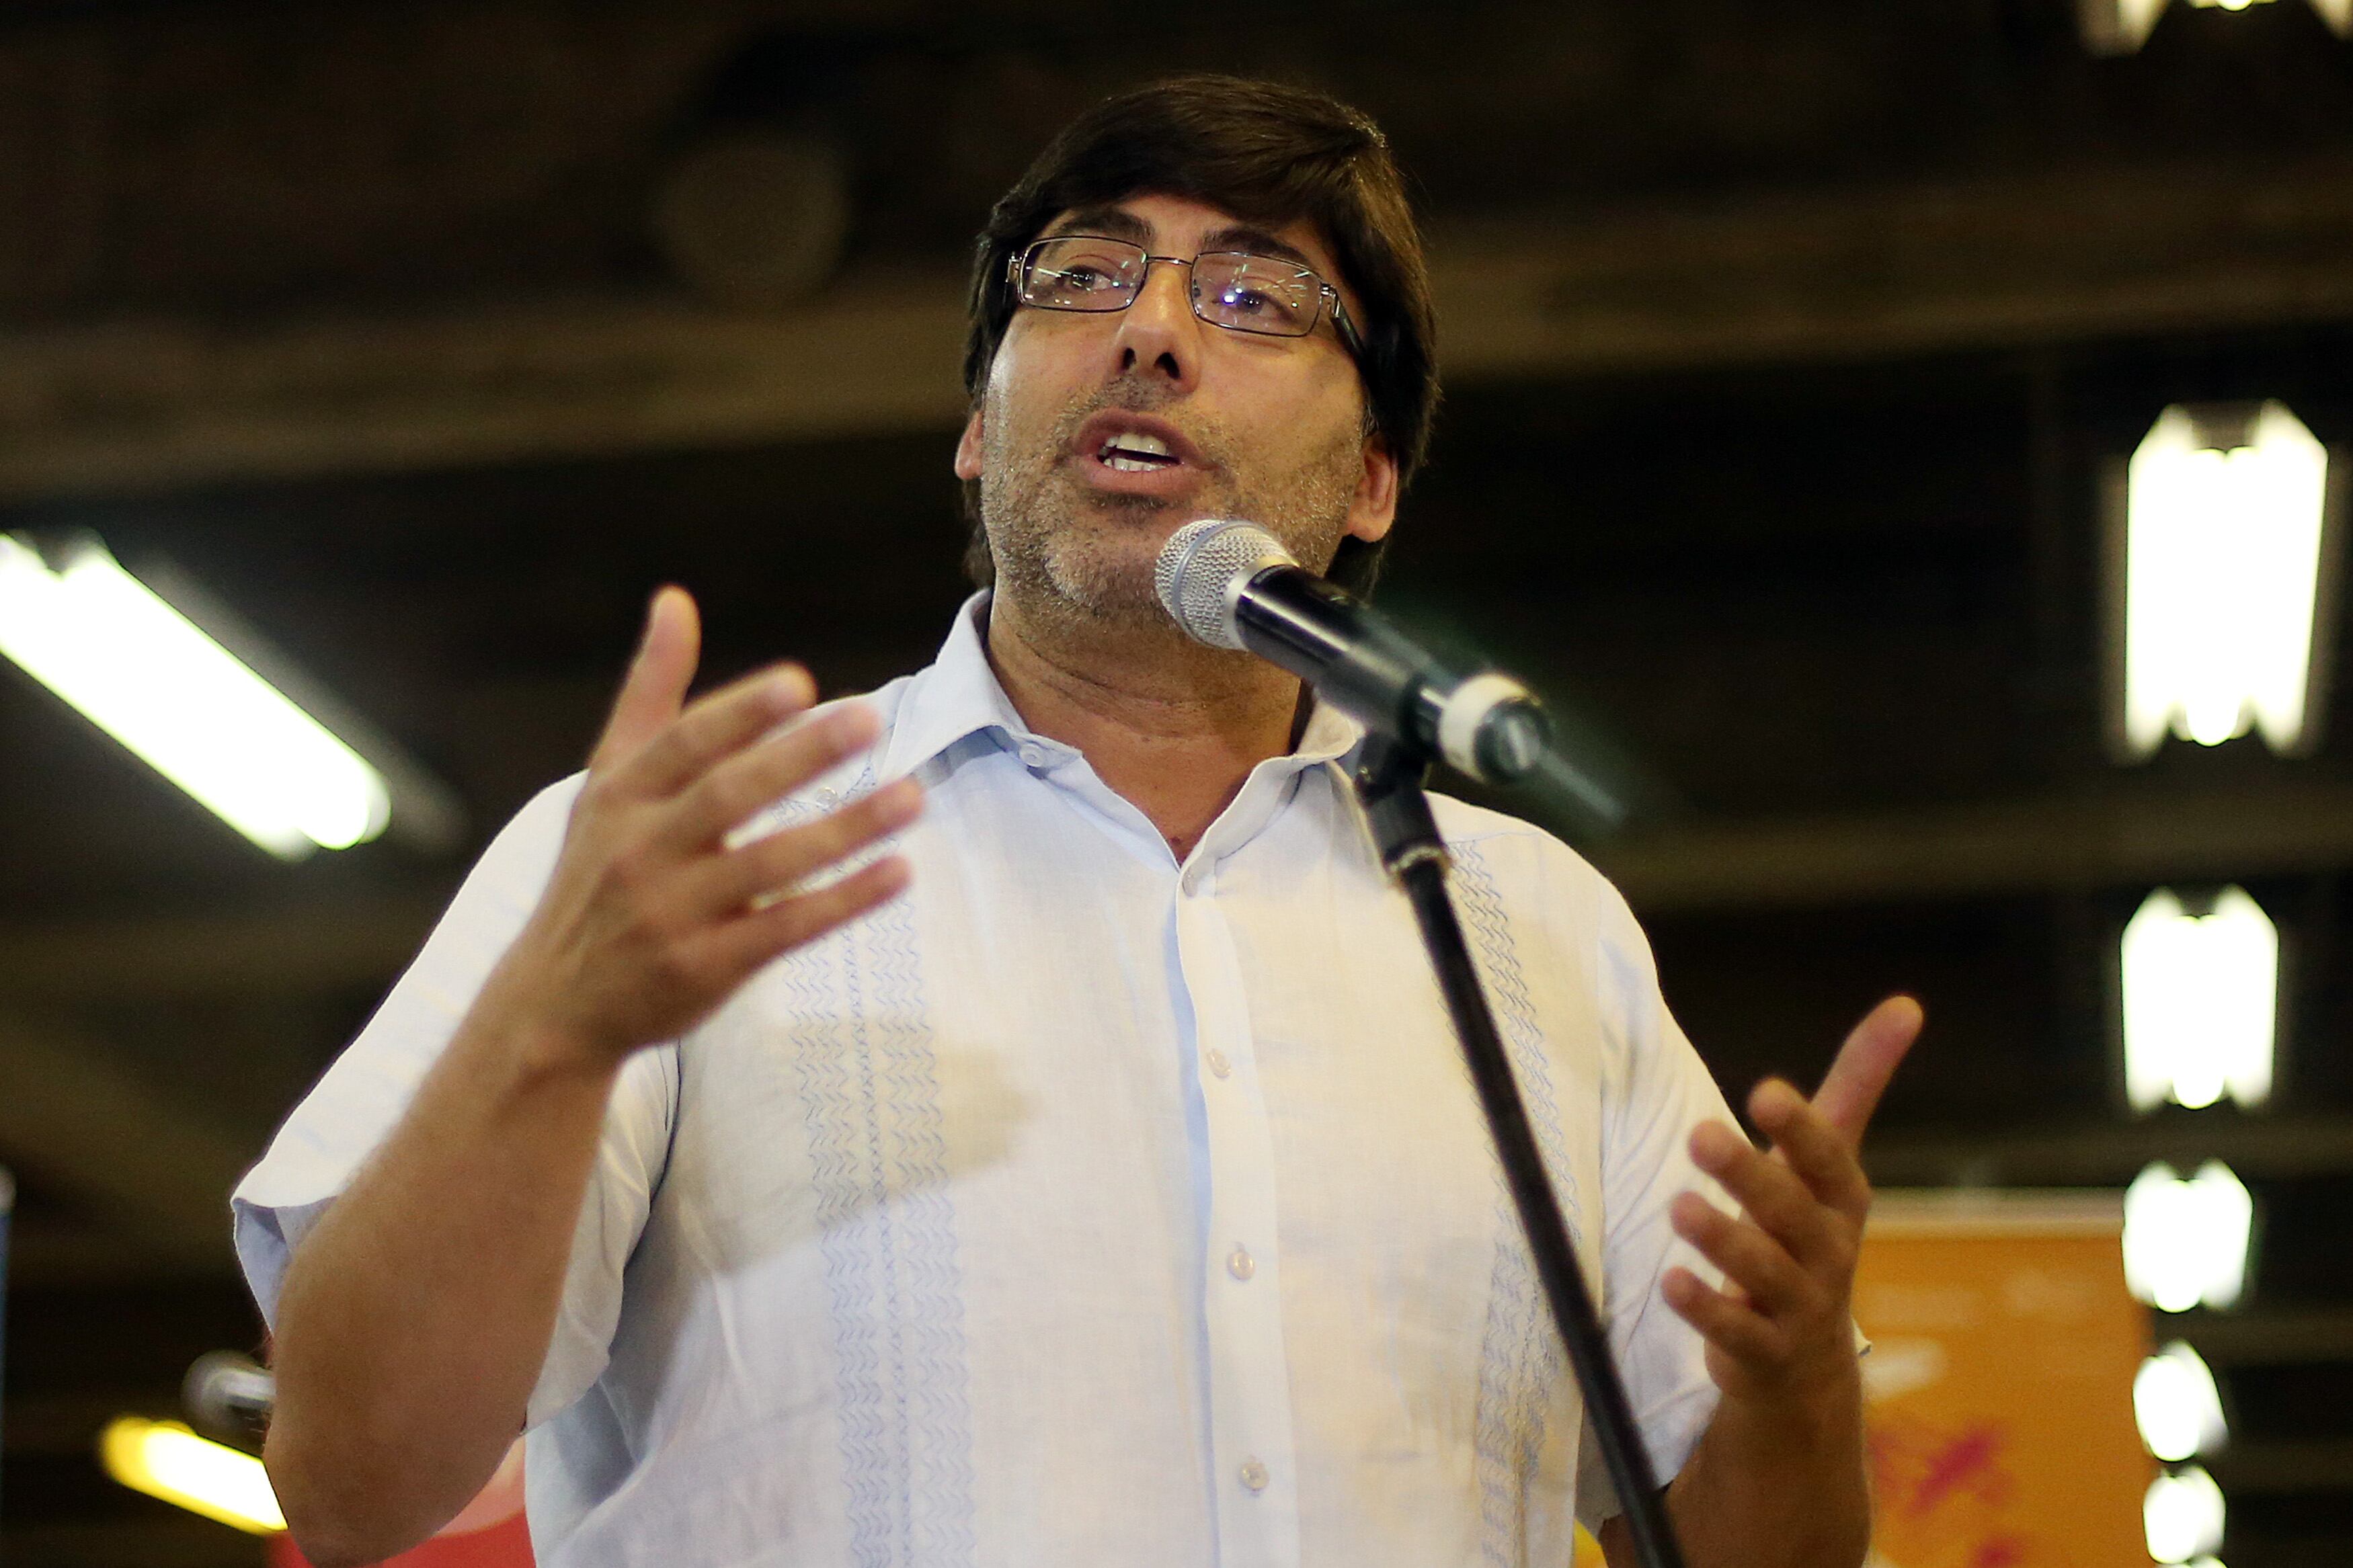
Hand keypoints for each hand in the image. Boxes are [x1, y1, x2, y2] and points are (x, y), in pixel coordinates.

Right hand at [487, 587, 920, 1069]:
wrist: (554, 1007)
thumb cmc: (595, 875)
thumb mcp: (606, 782)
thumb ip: (651, 692)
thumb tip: (675, 598)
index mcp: (620, 797)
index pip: (684, 745)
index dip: (740, 714)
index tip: (799, 683)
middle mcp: (642, 852)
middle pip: (727, 797)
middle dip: (798, 759)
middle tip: (869, 720)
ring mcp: (673, 914)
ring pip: (769, 865)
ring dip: (845, 830)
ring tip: (912, 796)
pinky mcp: (706, 968)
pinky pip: (786, 929)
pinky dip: (843, 902)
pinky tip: (898, 872)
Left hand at [1661, 995, 1922, 1408]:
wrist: (1806, 1364)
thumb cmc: (1807, 1234)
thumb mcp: (1829, 1165)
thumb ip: (1858, 1085)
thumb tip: (1908, 1003)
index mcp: (1839, 1199)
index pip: (1829, 1160)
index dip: (1801, 1130)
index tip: (1765, 1090)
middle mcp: (1827, 1252)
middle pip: (1790, 1211)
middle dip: (1748, 1174)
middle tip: (1698, 1135)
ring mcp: (1798, 1307)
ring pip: (1762, 1272)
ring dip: (1721, 1239)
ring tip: (1676, 1206)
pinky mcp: (1763, 1353)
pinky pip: (1737, 1332)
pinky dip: (1706, 1308)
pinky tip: (1672, 1283)